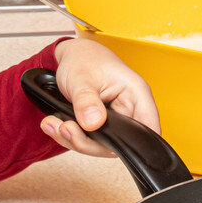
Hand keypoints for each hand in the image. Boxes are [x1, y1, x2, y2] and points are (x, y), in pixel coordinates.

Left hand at [43, 39, 159, 156]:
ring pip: (100, 145)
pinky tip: (54, 124)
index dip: (136, 145)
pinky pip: (88, 140)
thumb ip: (86, 101)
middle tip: (64, 128)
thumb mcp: (82, 77)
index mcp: (136, 94)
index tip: (105, 145)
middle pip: (119, 142)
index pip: (148, 127)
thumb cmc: (84, 59)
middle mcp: (129, 109)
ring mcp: (115, 119)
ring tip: (53, 124)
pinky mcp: (100, 125)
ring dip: (73, 139)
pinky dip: (68, 136)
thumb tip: (93, 123)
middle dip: (88, 142)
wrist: (72, 56)